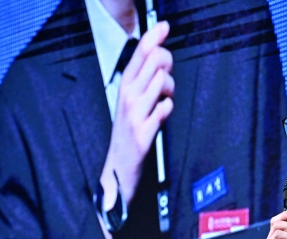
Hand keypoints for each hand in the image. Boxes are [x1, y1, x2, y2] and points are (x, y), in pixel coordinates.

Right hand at [100, 21, 174, 207]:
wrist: (117, 165)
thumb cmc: (129, 129)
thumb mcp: (133, 99)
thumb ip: (145, 78)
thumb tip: (161, 56)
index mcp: (125, 85)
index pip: (139, 53)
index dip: (153, 36)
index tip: (163, 25)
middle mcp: (127, 95)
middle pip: (155, 61)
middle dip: (167, 63)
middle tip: (165, 77)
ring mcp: (135, 113)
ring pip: (162, 81)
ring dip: (169, 89)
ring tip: (163, 99)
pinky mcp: (143, 132)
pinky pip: (164, 109)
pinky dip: (167, 109)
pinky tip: (161, 114)